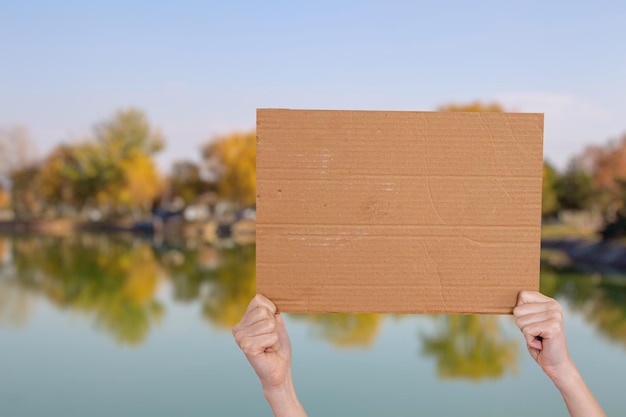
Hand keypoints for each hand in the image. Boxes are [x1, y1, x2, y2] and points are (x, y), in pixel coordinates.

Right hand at [233, 295, 306, 416]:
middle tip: (270, 339)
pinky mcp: (246, 347)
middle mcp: (238, 328)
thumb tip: (267, 295)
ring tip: (269, 345)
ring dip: (274, 336)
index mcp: (243, 321)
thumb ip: (271, 311)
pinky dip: (274, 343)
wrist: (279, 370)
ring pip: (268, 323)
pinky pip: (269, 336)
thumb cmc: (278, 348)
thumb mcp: (277, 324)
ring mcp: (240, 338)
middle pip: (264, 311)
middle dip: (273, 325)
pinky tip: (267, 351)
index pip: (258, 300)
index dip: (271, 310)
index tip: (271, 326)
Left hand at [513, 290, 572, 379]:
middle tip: (537, 333)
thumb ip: (524, 309)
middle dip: (523, 325)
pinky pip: (526, 331)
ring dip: (526, 334)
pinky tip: (541, 343)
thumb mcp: (530, 321)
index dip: (520, 311)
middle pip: (518, 310)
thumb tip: (512, 303)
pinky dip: (530, 340)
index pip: (522, 295)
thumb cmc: (540, 342)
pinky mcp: (553, 327)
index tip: (532, 322)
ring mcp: (555, 316)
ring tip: (539, 338)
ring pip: (521, 321)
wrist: (556, 363)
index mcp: (549, 302)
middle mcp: (554, 306)